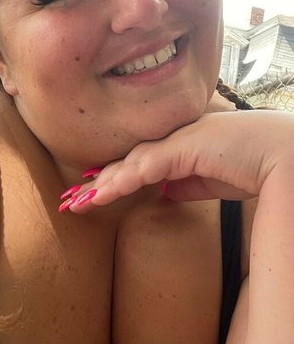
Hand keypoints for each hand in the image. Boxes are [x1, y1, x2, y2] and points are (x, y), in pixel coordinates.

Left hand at [62, 110, 293, 211]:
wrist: (281, 155)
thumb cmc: (252, 165)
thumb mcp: (211, 181)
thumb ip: (186, 184)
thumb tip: (164, 192)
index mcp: (177, 146)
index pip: (137, 163)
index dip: (112, 179)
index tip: (91, 194)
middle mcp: (171, 140)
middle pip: (125, 162)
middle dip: (97, 183)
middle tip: (70, 201)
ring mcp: (176, 141)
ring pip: (128, 165)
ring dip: (100, 186)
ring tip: (75, 204)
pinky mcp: (184, 148)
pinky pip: (145, 167)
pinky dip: (120, 181)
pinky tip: (100, 195)